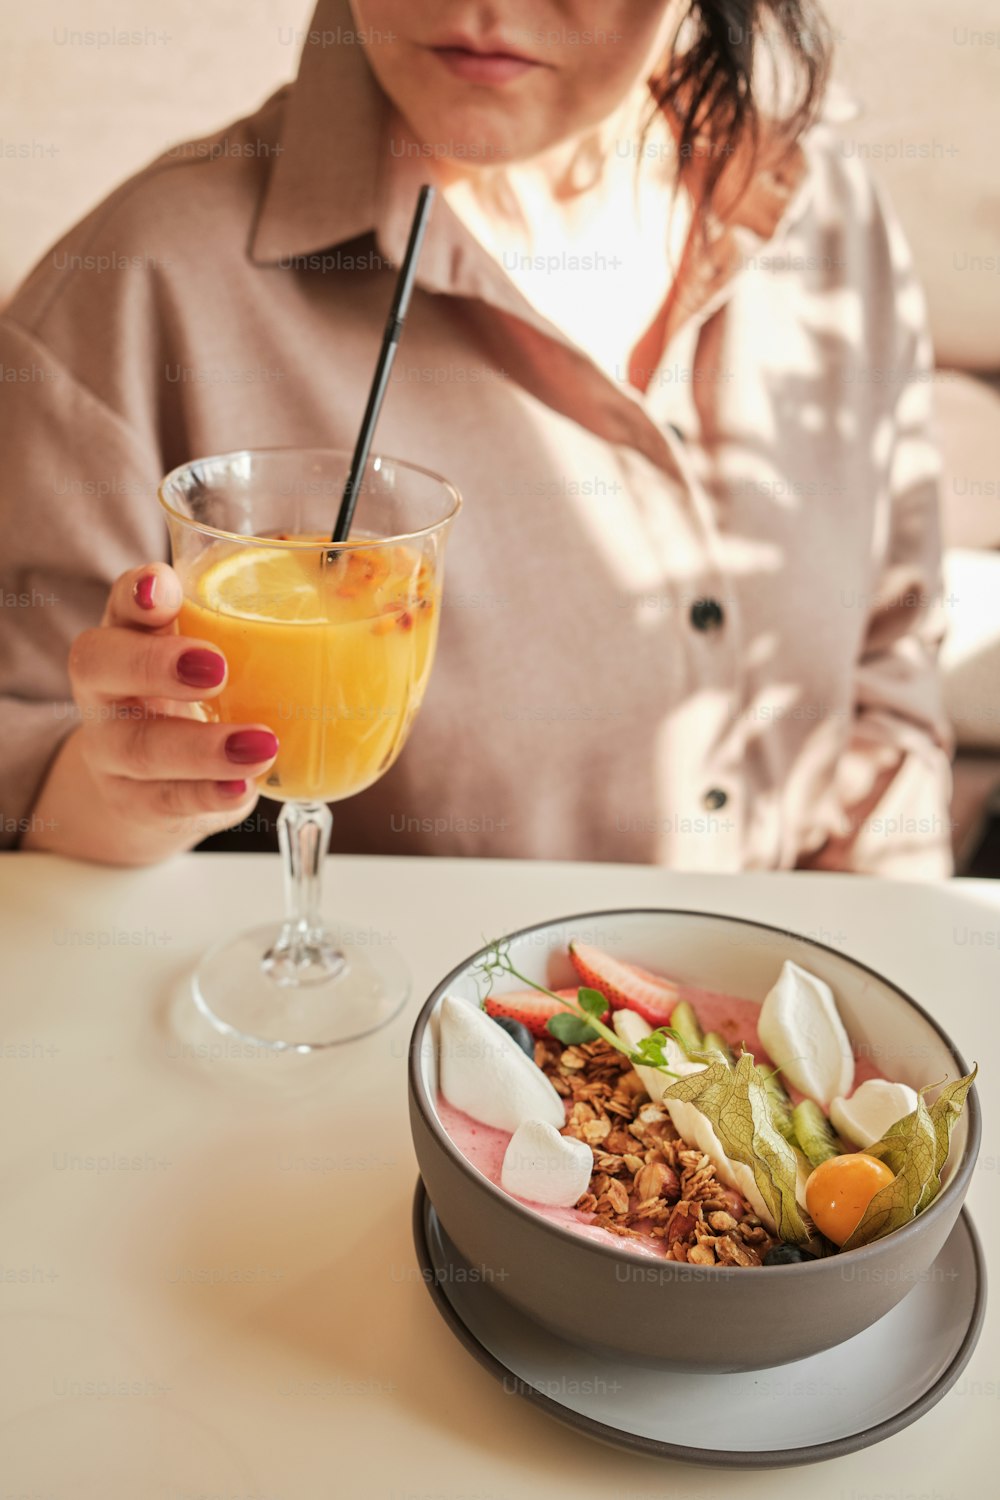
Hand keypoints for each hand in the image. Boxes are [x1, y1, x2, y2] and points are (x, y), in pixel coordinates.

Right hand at [24, 563, 278, 863]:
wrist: (150, 787)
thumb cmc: (195, 702)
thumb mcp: (216, 660)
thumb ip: (263, 633)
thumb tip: (381, 616)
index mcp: (130, 635)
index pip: (122, 602)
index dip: (139, 592)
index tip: (166, 586)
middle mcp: (107, 687)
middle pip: (100, 665)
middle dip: (156, 664)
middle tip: (216, 667)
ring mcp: (112, 750)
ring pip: (140, 746)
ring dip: (202, 747)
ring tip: (262, 744)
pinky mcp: (134, 802)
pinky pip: (166, 800)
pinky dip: (207, 795)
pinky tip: (242, 788)